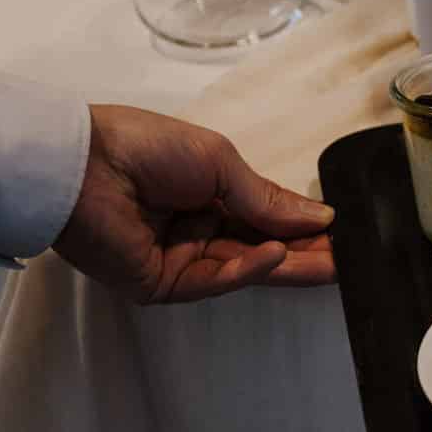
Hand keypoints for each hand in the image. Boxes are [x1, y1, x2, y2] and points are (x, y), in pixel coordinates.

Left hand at [54, 104, 335, 302]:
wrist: (81, 163)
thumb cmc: (145, 147)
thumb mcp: (220, 161)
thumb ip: (267, 198)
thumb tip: (322, 217)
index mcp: (210, 195)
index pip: (266, 219)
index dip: (304, 227)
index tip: (344, 232)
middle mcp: (198, 230)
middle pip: (261, 248)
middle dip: (306, 253)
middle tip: (350, 260)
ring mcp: (180, 260)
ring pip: (244, 268)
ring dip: (288, 266)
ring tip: (332, 263)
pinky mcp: (161, 284)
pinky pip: (213, 280)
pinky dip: (247, 270)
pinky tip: (274, 256)